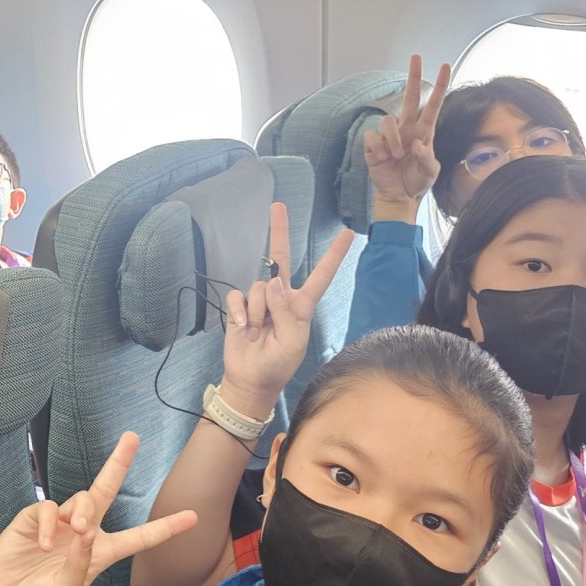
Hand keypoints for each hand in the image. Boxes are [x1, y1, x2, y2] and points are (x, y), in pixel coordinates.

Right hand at [0, 434, 198, 585]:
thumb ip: (79, 566)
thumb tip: (86, 533)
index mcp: (100, 554)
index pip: (138, 538)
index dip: (165, 528)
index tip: (192, 517)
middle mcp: (83, 533)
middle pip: (105, 492)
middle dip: (119, 464)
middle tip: (132, 438)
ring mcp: (59, 523)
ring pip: (80, 499)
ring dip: (83, 511)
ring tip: (76, 531)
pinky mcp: (33, 518)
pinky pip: (48, 509)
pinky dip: (49, 523)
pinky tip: (44, 542)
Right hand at [219, 202, 353, 419]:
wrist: (250, 380)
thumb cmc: (278, 364)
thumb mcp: (292, 342)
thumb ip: (286, 312)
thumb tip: (273, 281)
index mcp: (302, 306)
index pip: (321, 276)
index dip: (334, 255)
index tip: (348, 233)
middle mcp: (282, 298)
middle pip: (281, 259)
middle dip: (279, 232)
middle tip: (277, 206)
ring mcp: (260, 302)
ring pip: (258, 287)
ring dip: (256, 312)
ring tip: (257, 332)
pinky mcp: (240, 307)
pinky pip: (238, 297)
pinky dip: (239, 313)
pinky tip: (242, 328)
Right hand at [363, 55, 446, 218]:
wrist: (398, 196)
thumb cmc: (417, 181)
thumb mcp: (430, 172)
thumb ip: (426, 157)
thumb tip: (416, 144)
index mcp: (424, 132)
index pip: (433, 104)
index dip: (439, 85)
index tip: (445, 66)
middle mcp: (407, 129)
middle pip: (409, 96)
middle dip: (413, 75)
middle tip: (416, 56)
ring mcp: (389, 136)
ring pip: (387, 122)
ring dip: (392, 141)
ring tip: (395, 157)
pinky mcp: (373, 144)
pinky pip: (372, 137)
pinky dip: (378, 149)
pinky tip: (382, 159)